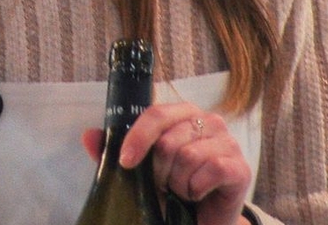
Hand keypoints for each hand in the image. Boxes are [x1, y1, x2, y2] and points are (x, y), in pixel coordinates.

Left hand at [82, 102, 250, 224]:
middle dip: (158, 171)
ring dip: (177, 183)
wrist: (201, 219)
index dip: (138, 137)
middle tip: (162, 185)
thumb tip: (87, 135)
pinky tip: (195, 195)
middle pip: (169, 140)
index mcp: (182, 114)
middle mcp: (208, 121)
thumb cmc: (171, 189)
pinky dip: (196, 189)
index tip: (126, 162)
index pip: (156, 113)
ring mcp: (228, 142)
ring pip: (188, 157)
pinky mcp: (240, 167)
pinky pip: (212, 170)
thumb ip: (112, 153)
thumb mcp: (139, 171)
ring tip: (180, 191)